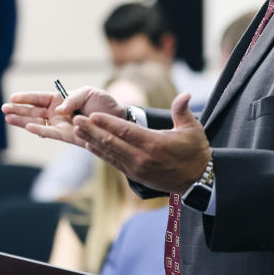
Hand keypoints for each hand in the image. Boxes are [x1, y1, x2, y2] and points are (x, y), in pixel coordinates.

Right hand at [1, 85, 124, 144]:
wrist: (118, 119)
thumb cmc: (103, 103)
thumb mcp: (88, 93)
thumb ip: (71, 99)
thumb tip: (58, 110)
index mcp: (61, 99)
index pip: (40, 98)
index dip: (26, 97)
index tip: (13, 97)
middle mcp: (57, 113)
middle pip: (34, 111)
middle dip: (19, 110)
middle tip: (4, 109)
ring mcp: (60, 125)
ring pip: (37, 123)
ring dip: (23, 121)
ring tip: (8, 118)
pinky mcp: (67, 136)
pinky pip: (50, 133)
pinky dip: (40, 130)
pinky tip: (29, 127)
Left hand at [74, 93, 209, 192]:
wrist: (197, 180)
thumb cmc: (195, 152)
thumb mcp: (193, 129)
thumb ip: (183, 110)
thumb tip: (184, 94)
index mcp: (154, 144)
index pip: (125, 131)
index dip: (107, 123)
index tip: (92, 115)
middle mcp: (142, 158)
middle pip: (111, 142)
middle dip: (92, 130)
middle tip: (76, 120)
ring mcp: (137, 168)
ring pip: (109, 153)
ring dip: (92, 140)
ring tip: (76, 130)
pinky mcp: (135, 175)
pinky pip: (113, 162)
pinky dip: (100, 153)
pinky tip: (90, 144)